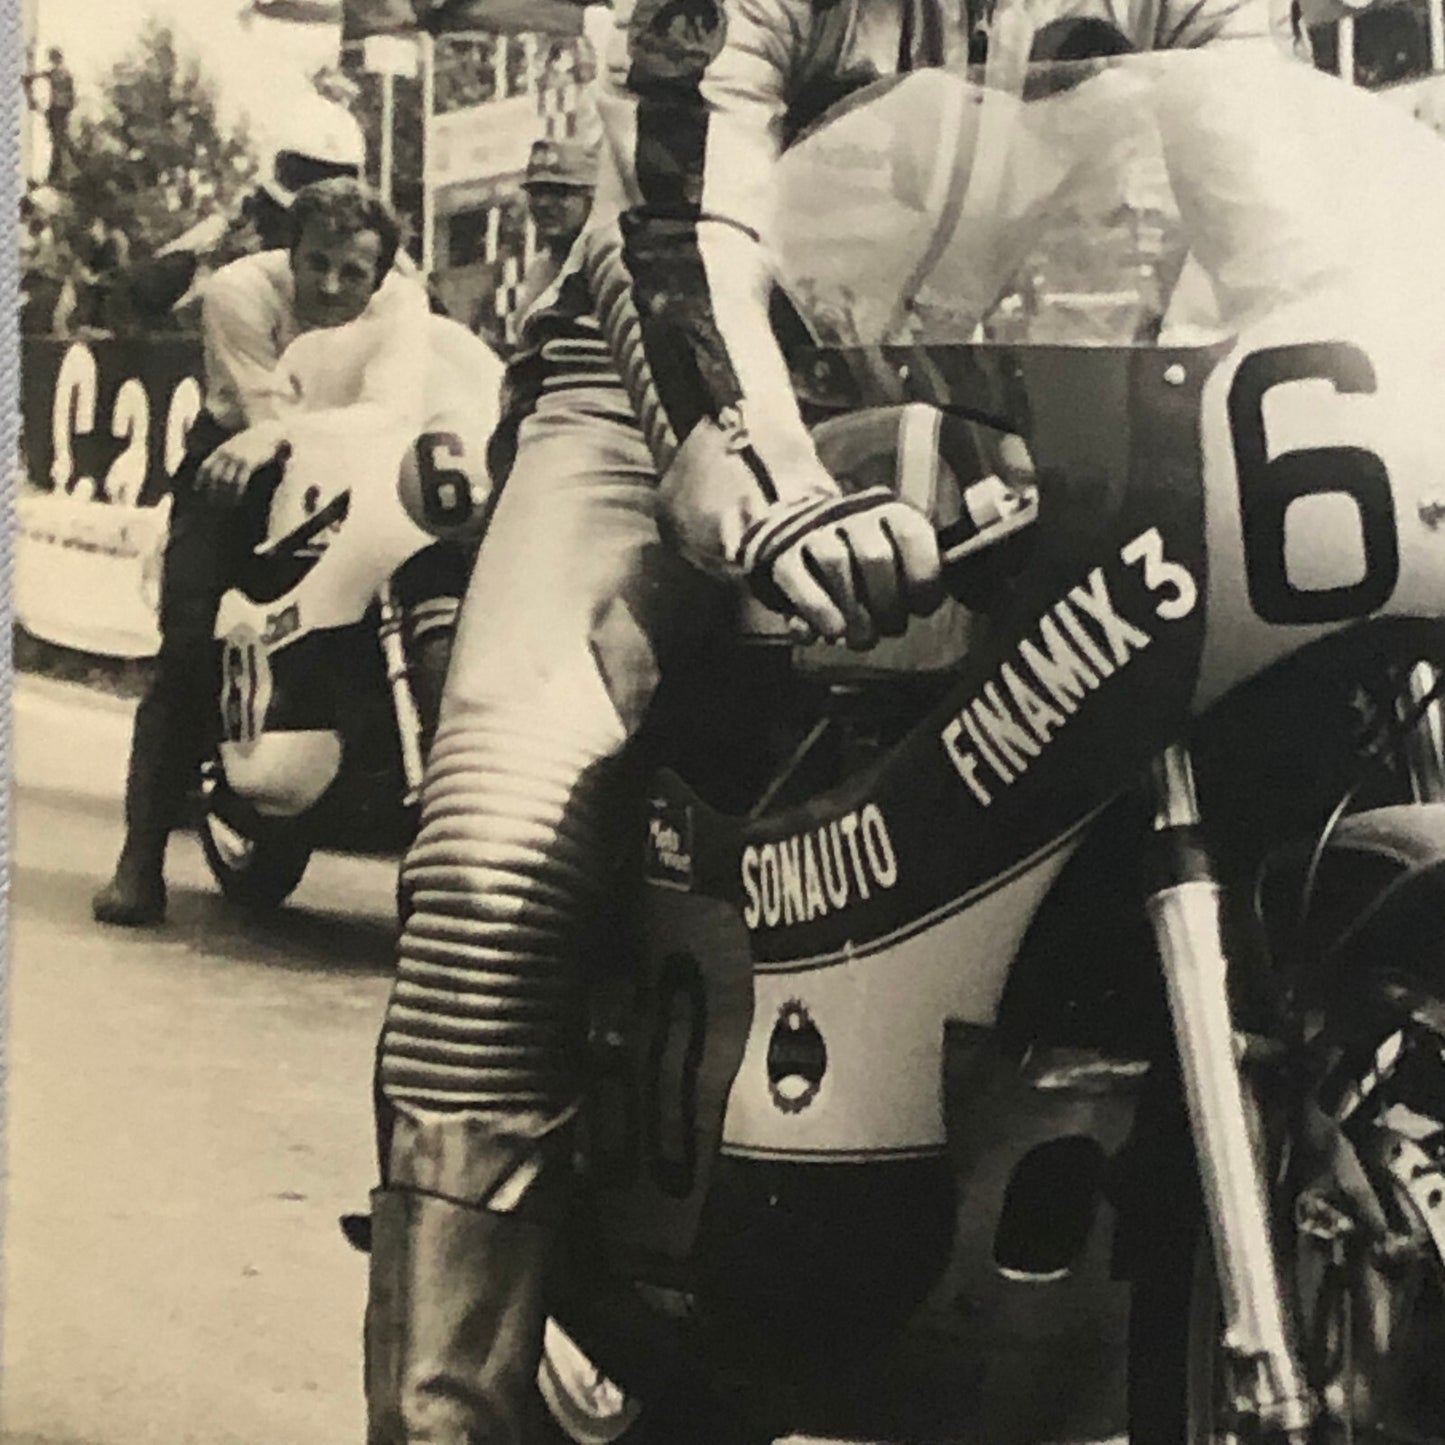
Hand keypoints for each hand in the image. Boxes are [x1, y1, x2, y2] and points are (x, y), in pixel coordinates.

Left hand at [198, 423, 284, 505]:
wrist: (268, 433)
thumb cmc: (253, 441)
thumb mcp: (235, 444)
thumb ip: (226, 454)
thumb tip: (221, 469)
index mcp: (220, 450)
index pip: (205, 466)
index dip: (200, 479)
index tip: (198, 489)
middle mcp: (226, 454)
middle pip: (214, 476)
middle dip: (212, 490)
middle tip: (212, 502)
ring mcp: (237, 459)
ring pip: (225, 480)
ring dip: (224, 494)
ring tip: (226, 505)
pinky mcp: (248, 463)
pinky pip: (239, 481)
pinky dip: (237, 492)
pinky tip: (237, 499)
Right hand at [744, 487, 943, 649]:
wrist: (799, 538)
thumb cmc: (859, 563)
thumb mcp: (895, 560)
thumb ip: (913, 578)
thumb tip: (923, 605)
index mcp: (887, 511)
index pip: (911, 534)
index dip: (923, 577)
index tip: (921, 608)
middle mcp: (850, 514)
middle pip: (873, 555)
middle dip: (887, 602)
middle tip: (890, 628)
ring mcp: (811, 530)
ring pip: (834, 563)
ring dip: (854, 611)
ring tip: (862, 638)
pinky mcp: (779, 554)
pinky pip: (797, 580)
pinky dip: (818, 610)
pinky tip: (832, 632)